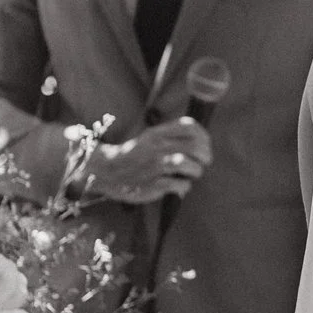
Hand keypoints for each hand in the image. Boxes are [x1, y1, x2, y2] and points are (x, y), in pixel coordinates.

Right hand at [84, 118, 213, 203]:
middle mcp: (157, 147)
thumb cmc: (135, 156)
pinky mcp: (154, 183)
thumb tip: (202, 144)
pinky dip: (184, 186)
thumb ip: (172, 137)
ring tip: (192, 174)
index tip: (205, 145)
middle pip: (194, 146)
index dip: (203, 135)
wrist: (107, 172)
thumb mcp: (150, 138)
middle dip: (205, 155)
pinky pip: (180, 184)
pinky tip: (179, 187)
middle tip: (204, 162)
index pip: (188, 126)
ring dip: (196, 171)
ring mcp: (155, 165)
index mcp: (157, 133)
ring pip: (188, 164)